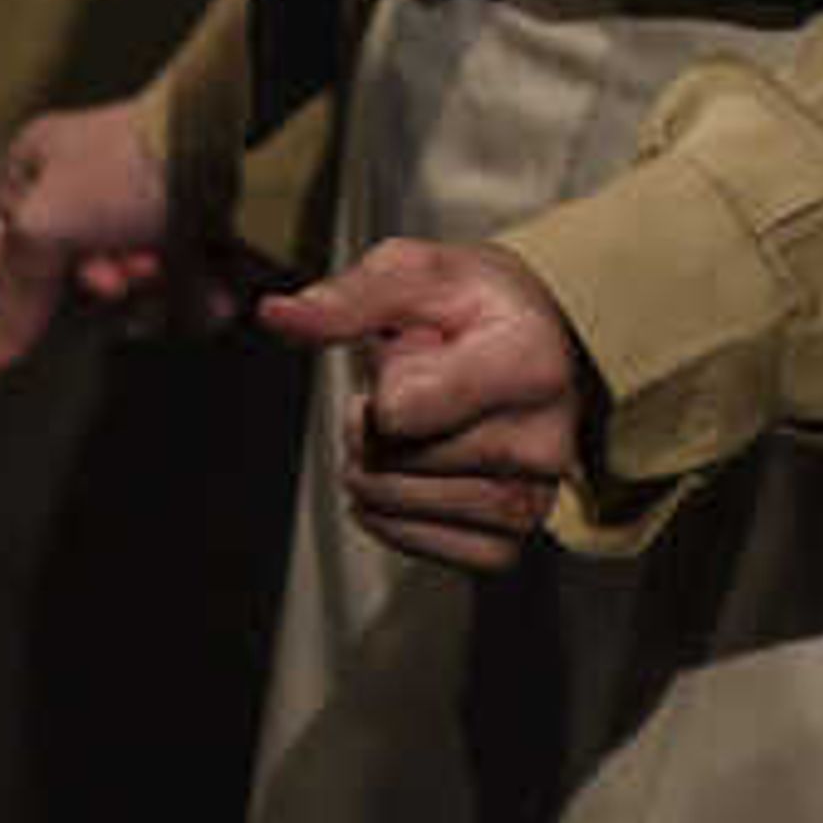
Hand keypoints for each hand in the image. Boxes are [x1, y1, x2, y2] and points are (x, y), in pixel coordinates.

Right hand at [0, 99, 211, 379]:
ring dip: (154, 300)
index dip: (37, 294)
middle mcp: (82, 197)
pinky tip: (210, 288)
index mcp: (30, 178)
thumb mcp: (47, 230)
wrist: (228, 130)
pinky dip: (196, 298)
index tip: (72, 275)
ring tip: (169, 264)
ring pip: (132, 305)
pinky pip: (183, 294)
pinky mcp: (194, 234)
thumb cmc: (125, 166)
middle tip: (128, 269)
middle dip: (103, 295)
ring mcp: (138, 217)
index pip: (7, 272)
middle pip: (73, 297)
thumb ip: (5, 308)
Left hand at [265, 236, 584, 571]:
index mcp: (531, 362)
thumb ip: (347, 298)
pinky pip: (420, 548)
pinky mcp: (510, 542)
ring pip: (396, 503)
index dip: (384, 378)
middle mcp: (546, 439)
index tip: (423, 347)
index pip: (401, 411)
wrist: (535, 346)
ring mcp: (532, 498)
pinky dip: (391, 515)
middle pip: (391, 456)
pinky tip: (409, 475)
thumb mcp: (415, 273)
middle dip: (373, 422)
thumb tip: (276, 315)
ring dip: (377, 468)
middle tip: (413, 387)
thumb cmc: (471, 305)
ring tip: (413, 427)